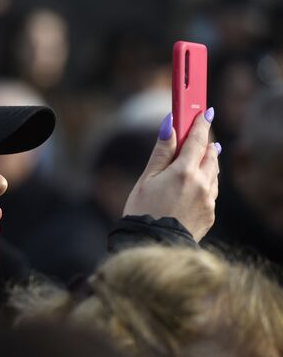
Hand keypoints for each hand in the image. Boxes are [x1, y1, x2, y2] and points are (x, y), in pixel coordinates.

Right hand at [123, 108, 220, 240]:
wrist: (152, 245)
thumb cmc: (143, 211)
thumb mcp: (147, 178)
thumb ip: (161, 151)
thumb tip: (169, 125)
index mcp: (184, 172)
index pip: (197, 140)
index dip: (201, 124)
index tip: (205, 112)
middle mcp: (201, 183)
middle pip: (210, 155)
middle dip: (206, 142)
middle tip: (202, 132)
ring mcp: (208, 200)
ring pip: (213, 173)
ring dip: (208, 162)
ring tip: (203, 155)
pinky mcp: (210, 214)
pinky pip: (212, 191)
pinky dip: (206, 182)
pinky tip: (198, 183)